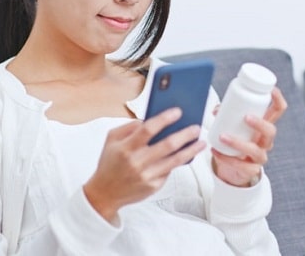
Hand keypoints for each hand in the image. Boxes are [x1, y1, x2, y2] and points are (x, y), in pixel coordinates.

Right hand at [83, 108, 206, 221]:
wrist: (104, 193)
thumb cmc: (109, 163)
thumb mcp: (111, 140)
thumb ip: (129, 127)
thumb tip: (150, 119)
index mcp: (126, 147)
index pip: (148, 129)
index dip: (165, 119)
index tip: (178, 112)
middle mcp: (137, 162)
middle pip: (167, 145)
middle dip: (185, 135)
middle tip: (196, 127)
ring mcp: (147, 176)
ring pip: (175, 161)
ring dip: (191, 150)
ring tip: (201, 142)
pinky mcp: (153, 186)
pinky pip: (169, 171)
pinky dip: (178, 162)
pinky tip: (188, 155)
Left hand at [211, 87, 286, 186]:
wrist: (235, 166)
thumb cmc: (238, 139)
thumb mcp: (236, 124)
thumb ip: (226, 113)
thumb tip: (217, 110)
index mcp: (264, 125)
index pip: (278, 111)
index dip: (278, 99)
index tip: (271, 90)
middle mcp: (266, 140)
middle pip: (271, 131)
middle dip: (260, 123)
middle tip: (246, 117)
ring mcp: (260, 156)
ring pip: (255, 150)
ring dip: (238, 142)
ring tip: (223, 136)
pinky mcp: (251, 169)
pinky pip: (241, 165)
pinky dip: (226, 158)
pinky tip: (216, 151)